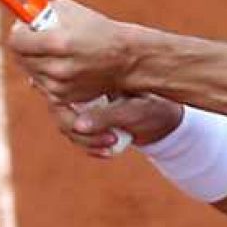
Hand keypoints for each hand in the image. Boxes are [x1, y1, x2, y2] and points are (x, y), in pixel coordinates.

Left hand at [8, 0, 131, 102]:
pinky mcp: (62, 98)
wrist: (126, 60)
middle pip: (21, 58)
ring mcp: (59, 86)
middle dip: (26, 47)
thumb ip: (41, 12)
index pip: (17, 41)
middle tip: (38, 39)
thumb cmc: (98, 30)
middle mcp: (57, 67)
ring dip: (36, 62)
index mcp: (59, 42)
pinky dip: (47, 75)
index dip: (18, 32)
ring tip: (56, 52)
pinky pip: (42, 85)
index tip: (24, 28)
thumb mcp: (70, 9)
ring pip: (30, 72)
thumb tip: (22, 16)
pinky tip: (61, 66)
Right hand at [42, 92, 183, 157]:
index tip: (86, 127)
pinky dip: (91, 147)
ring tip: (110, 145)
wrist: (165, 119)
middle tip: (107, 140)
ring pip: (69, 127)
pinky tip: (108, 152)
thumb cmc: (153, 106)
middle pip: (61, 112)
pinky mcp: (89, 122)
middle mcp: (84, 88)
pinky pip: (79, 137)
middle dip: (79, 132)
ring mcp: (84, 105)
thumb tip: (78, 125)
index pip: (63, 91)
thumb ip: (106, 116)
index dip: (67, 112)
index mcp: (93, 75)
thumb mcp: (132, 110)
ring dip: (86, 142)